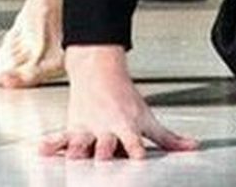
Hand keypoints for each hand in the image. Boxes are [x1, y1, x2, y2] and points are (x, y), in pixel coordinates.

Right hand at [39, 45, 198, 159]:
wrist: (99, 73)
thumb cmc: (125, 100)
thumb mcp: (148, 119)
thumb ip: (168, 139)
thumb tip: (193, 148)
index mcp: (126, 127)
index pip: (133, 141)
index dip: (135, 148)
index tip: (138, 158)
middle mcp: (107, 130)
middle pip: (105, 145)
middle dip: (104, 153)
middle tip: (102, 161)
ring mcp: (88, 129)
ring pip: (81, 142)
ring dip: (77, 150)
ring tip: (73, 158)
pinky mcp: (73, 129)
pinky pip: (60, 138)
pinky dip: (51, 145)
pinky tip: (42, 151)